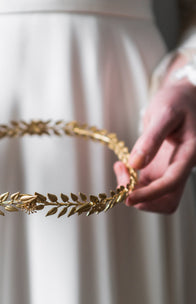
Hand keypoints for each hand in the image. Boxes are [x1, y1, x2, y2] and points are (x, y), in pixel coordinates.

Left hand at [114, 79, 195, 213]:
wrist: (182, 97)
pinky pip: (146, 187)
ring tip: (120, 168)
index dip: (150, 194)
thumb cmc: (177, 101)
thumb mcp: (164, 113)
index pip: (171, 183)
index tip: (128, 197)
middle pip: (167, 200)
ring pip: (156, 197)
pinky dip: (131, 183)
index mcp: (189, 154)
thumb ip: (151, 139)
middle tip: (122, 180)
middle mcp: (181, 168)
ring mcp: (170, 171)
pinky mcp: (159, 170)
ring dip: (135, 192)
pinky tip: (122, 167)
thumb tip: (136, 164)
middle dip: (143, 199)